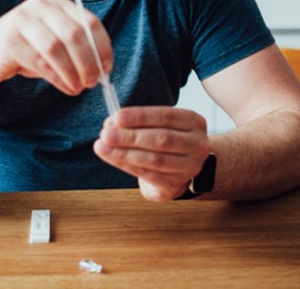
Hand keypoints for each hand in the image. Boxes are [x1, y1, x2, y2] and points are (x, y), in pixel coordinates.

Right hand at [0, 0, 111, 95]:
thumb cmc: (28, 51)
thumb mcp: (55, 43)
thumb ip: (77, 49)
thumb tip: (103, 68)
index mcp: (58, 4)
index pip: (90, 21)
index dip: (102, 46)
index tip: (107, 67)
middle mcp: (41, 6)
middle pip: (74, 34)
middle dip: (88, 62)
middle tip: (93, 82)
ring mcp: (22, 20)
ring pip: (57, 47)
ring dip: (72, 71)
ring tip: (79, 88)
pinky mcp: (9, 40)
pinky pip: (40, 61)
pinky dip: (57, 77)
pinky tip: (66, 87)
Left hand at [93, 107, 211, 201]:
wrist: (178, 170)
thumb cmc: (165, 142)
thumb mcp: (158, 126)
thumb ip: (138, 122)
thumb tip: (112, 122)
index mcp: (193, 122)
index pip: (165, 116)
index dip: (140, 116)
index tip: (117, 117)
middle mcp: (197, 144)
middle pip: (161, 139)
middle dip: (130, 136)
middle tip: (106, 134)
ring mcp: (190, 167)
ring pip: (154, 159)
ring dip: (124, 153)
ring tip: (103, 147)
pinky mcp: (176, 184)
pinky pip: (148, 175)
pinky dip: (127, 165)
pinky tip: (112, 158)